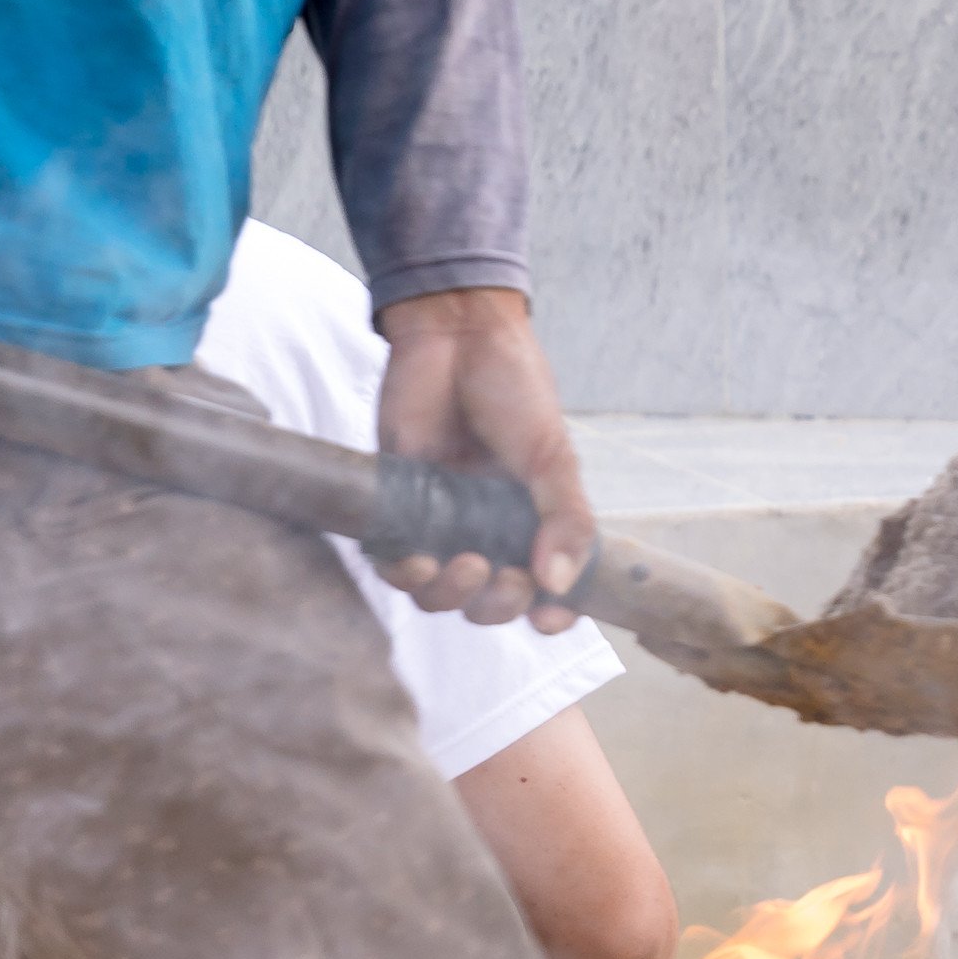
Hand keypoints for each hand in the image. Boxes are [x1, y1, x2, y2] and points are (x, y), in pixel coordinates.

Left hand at [375, 287, 596, 632]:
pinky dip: (404, 573)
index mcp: (535, 519)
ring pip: (439, 594)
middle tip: (504, 581)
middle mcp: (489, 528)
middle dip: (498, 606)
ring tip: (461, 564)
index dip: (552, 614)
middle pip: (491, 601)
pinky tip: (418, 558)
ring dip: (451, 594)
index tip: (549, 621)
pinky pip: (393, 565)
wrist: (456, 337)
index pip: (549, 587)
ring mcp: (442, 521)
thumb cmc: (513, 388)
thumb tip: (559, 583)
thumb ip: (564, 519)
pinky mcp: (396, 507)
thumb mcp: (552, 456)